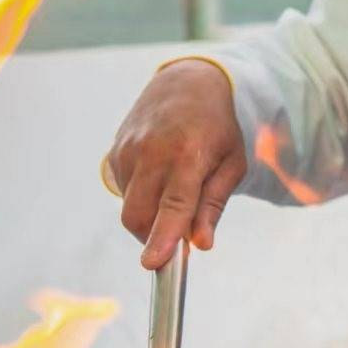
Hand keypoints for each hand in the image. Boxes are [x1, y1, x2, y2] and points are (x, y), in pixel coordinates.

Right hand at [105, 61, 245, 268]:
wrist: (187, 83)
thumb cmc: (217, 127)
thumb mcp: (232, 164)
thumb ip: (213, 205)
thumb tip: (201, 244)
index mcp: (188, 153)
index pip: (173, 204)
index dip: (162, 236)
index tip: (153, 264)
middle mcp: (152, 151)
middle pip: (138, 215)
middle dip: (153, 237)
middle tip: (178, 235)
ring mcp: (129, 150)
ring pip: (130, 208)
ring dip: (149, 216)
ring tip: (174, 191)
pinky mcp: (115, 152)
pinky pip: (124, 191)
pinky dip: (141, 197)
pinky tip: (159, 175)